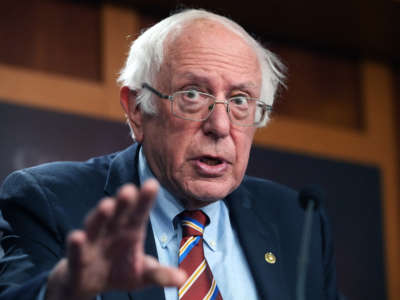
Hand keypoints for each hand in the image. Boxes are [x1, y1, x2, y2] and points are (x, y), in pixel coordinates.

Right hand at [46, 180, 185, 299]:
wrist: (89, 283)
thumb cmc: (119, 271)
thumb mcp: (143, 274)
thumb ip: (160, 274)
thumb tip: (182, 279)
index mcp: (130, 231)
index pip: (139, 213)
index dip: (145, 199)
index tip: (152, 184)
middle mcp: (111, 231)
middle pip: (118, 214)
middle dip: (123, 203)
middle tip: (129, 189)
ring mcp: (93, 243)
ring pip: (96, 226)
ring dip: (100, 216)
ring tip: (107, 205)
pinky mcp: (78, 259)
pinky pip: (77, 251)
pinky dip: (77, 244)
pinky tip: (77, 236)